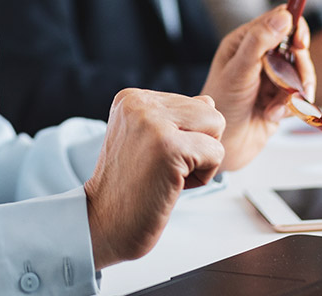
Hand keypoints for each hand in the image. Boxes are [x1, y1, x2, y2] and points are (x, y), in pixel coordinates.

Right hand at [85, 90, 225, 267]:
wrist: (105, 224)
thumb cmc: (130, 187)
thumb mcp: (148, 140)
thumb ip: (177, 118)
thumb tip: (209, 101)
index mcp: (131, 98)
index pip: (192, 103)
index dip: (183, 138)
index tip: (151, 157)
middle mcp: (139, 103)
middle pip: (208, 112)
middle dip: (198, 145)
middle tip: (162, 168)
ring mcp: (153, 123)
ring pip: (216, 126)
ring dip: (201, 159)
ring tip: (167, 174)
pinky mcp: (169, 147)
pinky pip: (217, 153)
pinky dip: (203, 177)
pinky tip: (172, 185)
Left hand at [199, 6, 313, 170]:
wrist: (224, 147)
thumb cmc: (221, 107)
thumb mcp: (238, 70)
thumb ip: (259, 42)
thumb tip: (283, 15)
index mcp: (245, 42)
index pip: (278, 20)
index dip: (293, 28)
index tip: (300, 43)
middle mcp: (259, 57)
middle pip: (296, 48)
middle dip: (298, 67)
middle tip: (293, 83)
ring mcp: (272, 78)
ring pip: (302, 73)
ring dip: (293, 91)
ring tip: (276, 107)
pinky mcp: (281, 99)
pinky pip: (301, 95)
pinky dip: (291, 107)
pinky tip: (272, 115)